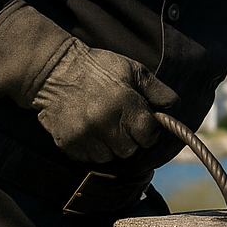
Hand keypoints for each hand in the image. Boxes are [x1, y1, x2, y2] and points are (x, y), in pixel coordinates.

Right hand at [31, 38, 177, 162]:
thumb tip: (173, 109)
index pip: (148, 137)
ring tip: (102, 125)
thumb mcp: (133, 70)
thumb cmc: (98, 67)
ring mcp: (85, 137)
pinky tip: (87, 129)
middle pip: (130, 150)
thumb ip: (158, 91)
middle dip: (129, 138)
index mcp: (125, 105)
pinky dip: (92, 148)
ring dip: (110, 146)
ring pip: (109, 157)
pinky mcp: (68, 145)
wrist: (52, 70)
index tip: (141, 122)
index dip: (148, 130)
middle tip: (120, 121)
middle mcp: (105, 124)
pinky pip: (88, 158)